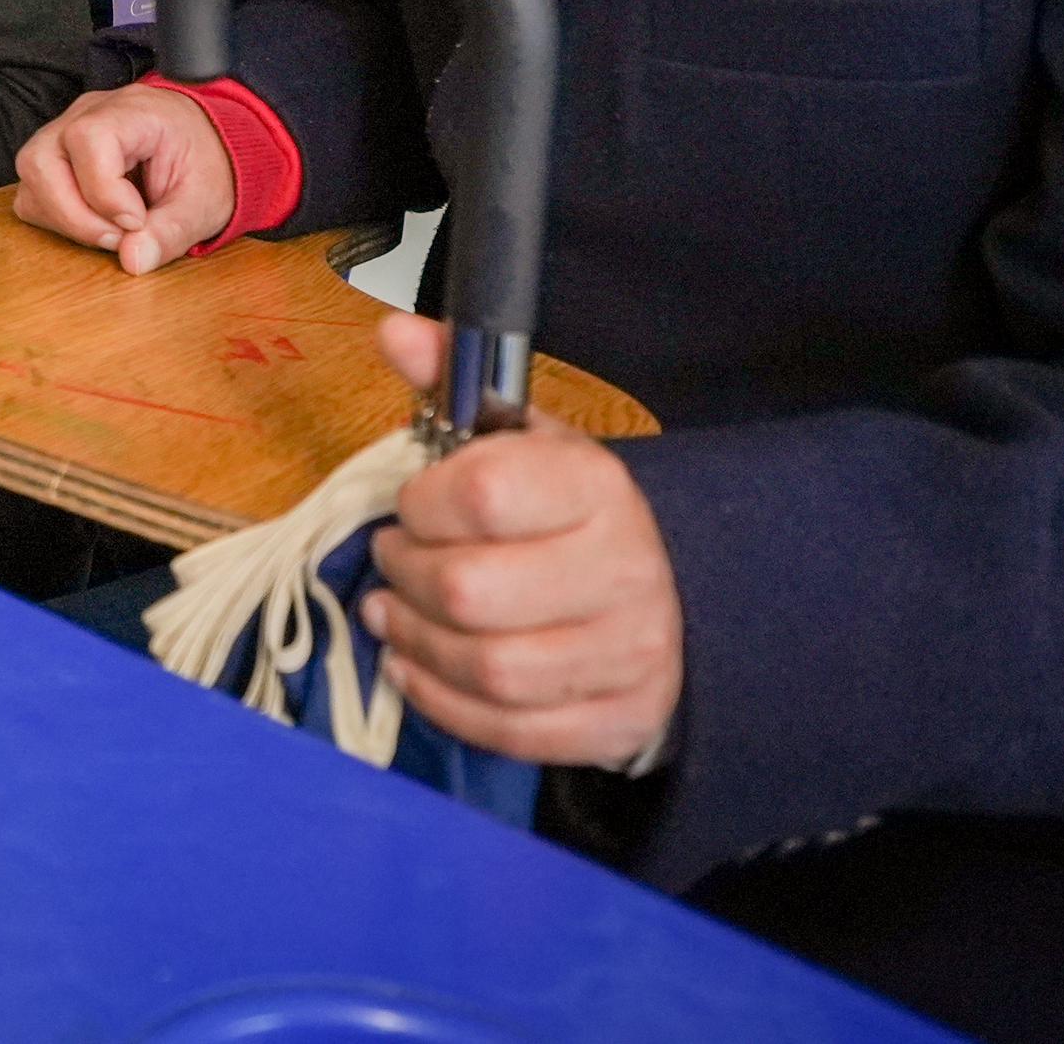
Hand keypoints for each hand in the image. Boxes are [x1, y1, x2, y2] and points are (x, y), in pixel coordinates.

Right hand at [11, 85, 234, 271]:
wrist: (209, 144)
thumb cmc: (206, 163)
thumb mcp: (204, 202)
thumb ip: (170, 231)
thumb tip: (132, 260)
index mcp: (132, 112)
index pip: (87, 140)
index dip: (104, 192)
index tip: (137, 221)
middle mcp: (88, 114)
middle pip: (41, 160)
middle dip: (74, 214)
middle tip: (117, 236)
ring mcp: (67, 131)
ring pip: (30, 175)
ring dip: (63, 217)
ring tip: (108, 231)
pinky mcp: (59, 155)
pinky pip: (34, 188)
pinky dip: (57, 215)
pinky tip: (95, 222)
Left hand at [360, 313, 681, 771]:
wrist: (671, 594)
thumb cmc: (569, 513)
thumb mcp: (522, 438)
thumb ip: (454, 382)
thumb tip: (392, 333)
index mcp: (598, 488)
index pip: (484, 493)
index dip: (422, 502)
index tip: (412, 503)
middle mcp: (623, 572)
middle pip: (471, 592)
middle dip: (407, 577)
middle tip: (392, 562)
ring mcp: (627, 657)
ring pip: (487, 670)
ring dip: (415, 644)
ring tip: (392, 614)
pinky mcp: (616, 722)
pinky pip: (511, 731)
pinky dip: (444, 704)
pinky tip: (416, 668)